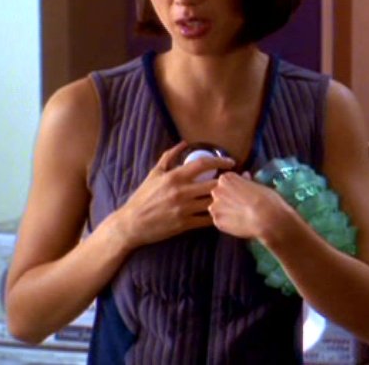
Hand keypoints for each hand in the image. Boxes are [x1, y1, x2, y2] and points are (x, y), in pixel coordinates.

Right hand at [112, 141, 234, 248]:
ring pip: (213, 202)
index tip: (231, 162)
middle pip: (213, 184)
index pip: (203, 164)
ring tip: (233, 196)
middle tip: (236, 180)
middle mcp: (181, 192)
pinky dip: (217, 215)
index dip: (220, 161)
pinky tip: (223, 212)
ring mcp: (184, 209)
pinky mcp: (185, 224)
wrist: (131, 224)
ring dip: (224, 198)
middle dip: (227, 182)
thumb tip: (184, 143)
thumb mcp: (154, 174)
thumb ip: (169, 157)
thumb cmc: (143, 197)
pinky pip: (207, 220)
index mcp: (174, 177)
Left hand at [209, 171, 296, 245]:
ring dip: (227, 210)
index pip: (226, 180)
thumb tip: (244, 176)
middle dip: (229, 197)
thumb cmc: (266, 199)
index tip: (245, 192)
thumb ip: (246, 180)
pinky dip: (228, 221)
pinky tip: (239, 223)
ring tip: (241, 215)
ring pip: (219, 207)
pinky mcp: (218, 222)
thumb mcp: (258, 184)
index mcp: (225, 179)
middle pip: (220, 193)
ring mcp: (215, 208)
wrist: (267, 219)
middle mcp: (216, 191)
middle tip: (243, 204)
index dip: (236, 186)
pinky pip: (221, 220)